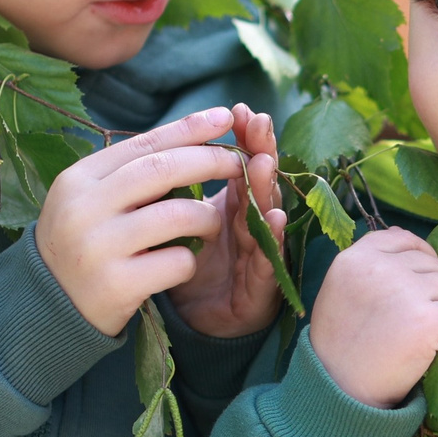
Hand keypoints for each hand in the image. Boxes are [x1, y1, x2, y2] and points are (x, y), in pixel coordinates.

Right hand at [33, 108, 249, 335]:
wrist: (49, 305)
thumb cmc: (82, 242)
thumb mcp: (91, 200)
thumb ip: (130, 173)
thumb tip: (193, 135)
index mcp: (78, 179)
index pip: (143, 145)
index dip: (188, 128)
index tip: (223, 117)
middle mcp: (84, 209)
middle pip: (162, 170)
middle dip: (210, 160)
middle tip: (238, 162)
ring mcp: (99, 248)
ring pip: (178, 215)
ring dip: (206, 216)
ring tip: (211, 223)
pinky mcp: (117, 285)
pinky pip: (177, 260)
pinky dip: (190, 259)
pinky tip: (183, 263)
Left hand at [167, 103, 289, 338]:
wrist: (197, 327)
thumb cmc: (193, 271)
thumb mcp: (182, 225)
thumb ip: (181, 192)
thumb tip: (163, 147)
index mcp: (231, 208)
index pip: (238, 165)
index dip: (242, 138)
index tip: (239, 109)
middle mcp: (250, 226)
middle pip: (258, 183)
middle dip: (260, 150)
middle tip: (259, 122)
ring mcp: (259, 255)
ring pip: (265, 216)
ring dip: (266, 187)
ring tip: (264, 161)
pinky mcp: (260, 289)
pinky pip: (268, 262)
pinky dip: (273, 241)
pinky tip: (275, 220)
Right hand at [309, 229, 437, 407]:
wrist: (337, 390)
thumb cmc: (341, 345)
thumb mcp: (342, 290)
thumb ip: (369, 263)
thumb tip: (404, 236)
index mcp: (355, 257)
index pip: (404, 240)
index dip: (418, 266)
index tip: (411, 295)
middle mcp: (379, 267)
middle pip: (434, 267)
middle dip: (432, 295)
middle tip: (412, 326)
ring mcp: (404, 291)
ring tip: (423, 340)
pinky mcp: (426, 320)